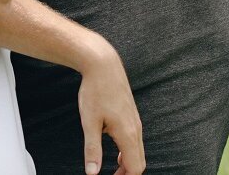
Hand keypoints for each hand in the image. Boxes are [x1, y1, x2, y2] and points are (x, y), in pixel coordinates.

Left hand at [77, 41, 144, 174]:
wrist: (103, 64)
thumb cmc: (95, 90)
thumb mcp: (89, 122)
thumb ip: (92, 149)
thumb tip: (92, 172)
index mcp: (127, 133)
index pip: (135, 168)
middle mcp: (136, 128)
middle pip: (139, 161)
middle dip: (128, 174)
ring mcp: (135, 120)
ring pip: (138, 150)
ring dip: (128, 163)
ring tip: (114, 170)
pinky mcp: (132, 114)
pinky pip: (136, 139)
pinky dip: (129, 151)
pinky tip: (117, 151)